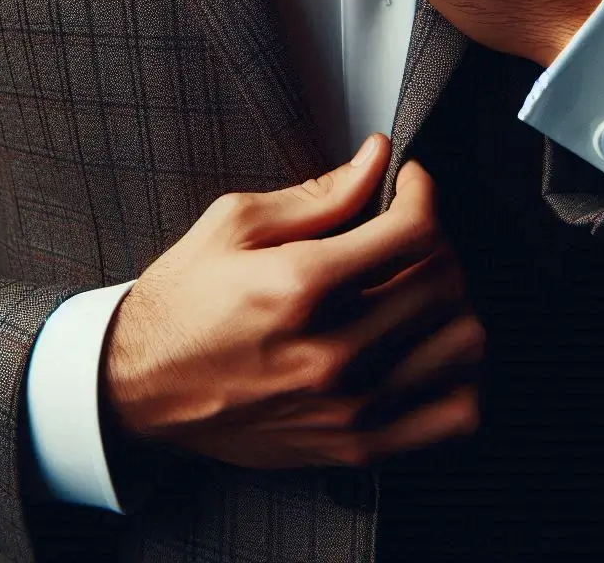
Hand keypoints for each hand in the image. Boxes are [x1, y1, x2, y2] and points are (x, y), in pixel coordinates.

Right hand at [102, 133, 483, 469]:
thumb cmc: (183, 301)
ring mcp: (350, 405)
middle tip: (408, 229)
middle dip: (438, 238)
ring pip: (465, 343)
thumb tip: (375, 158)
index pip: (414, 229)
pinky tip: (431, 346)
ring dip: (456, 301)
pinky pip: (456, 415)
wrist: (139, 388)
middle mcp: (333, 349)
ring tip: (422, 286)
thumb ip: (318, 193)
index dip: (422, 191)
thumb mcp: (234, 224)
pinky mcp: (356, 446)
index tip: (409, 183)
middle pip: (444, 280)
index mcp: (300, 285)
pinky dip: (463, 373)